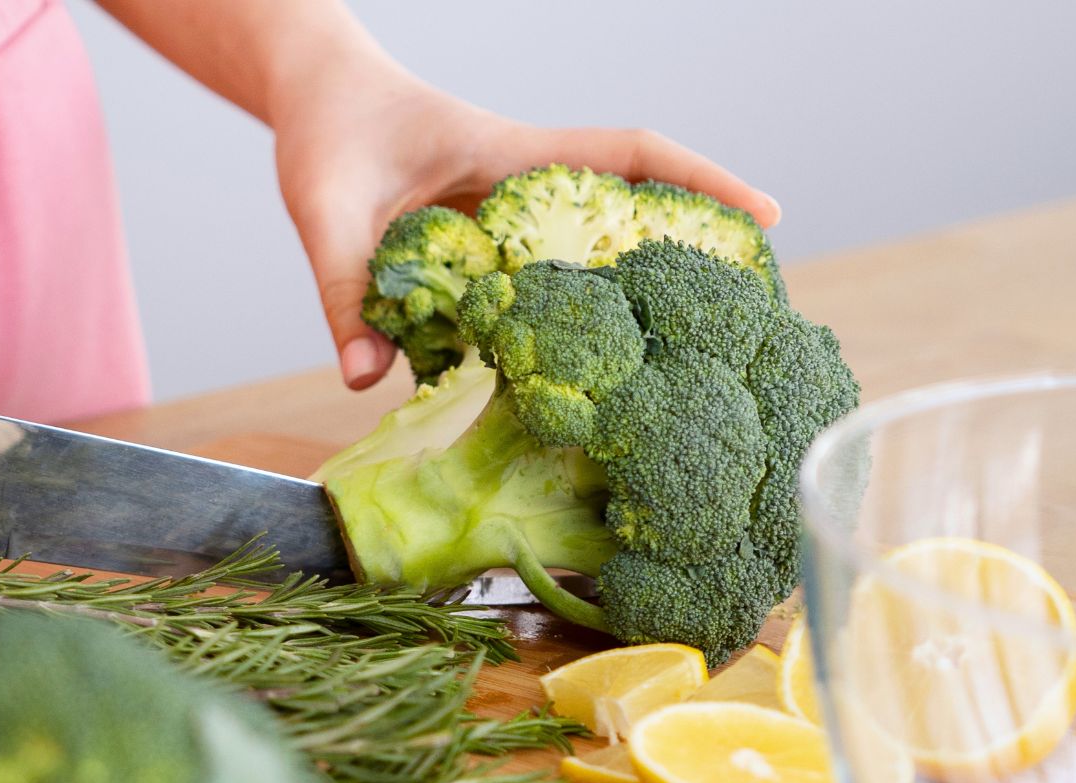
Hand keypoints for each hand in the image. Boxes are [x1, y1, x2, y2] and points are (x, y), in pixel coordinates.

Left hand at [272, 61, 780, 389]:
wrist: (311, 99)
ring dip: (624, 308)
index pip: (626, 156)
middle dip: (686, 258)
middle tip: (747, 317)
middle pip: (625, 219)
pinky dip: (551, 335)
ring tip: (672, 375)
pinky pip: (526, 296)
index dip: (698, 179)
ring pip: (580, 267)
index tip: (764, 213)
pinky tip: (564, 388)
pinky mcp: (475, 257)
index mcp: (509, 157)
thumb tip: (363, 378)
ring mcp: (502, 225)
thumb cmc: (327, 130)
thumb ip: (345, 291)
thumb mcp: (325, 209)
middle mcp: (520, 191)